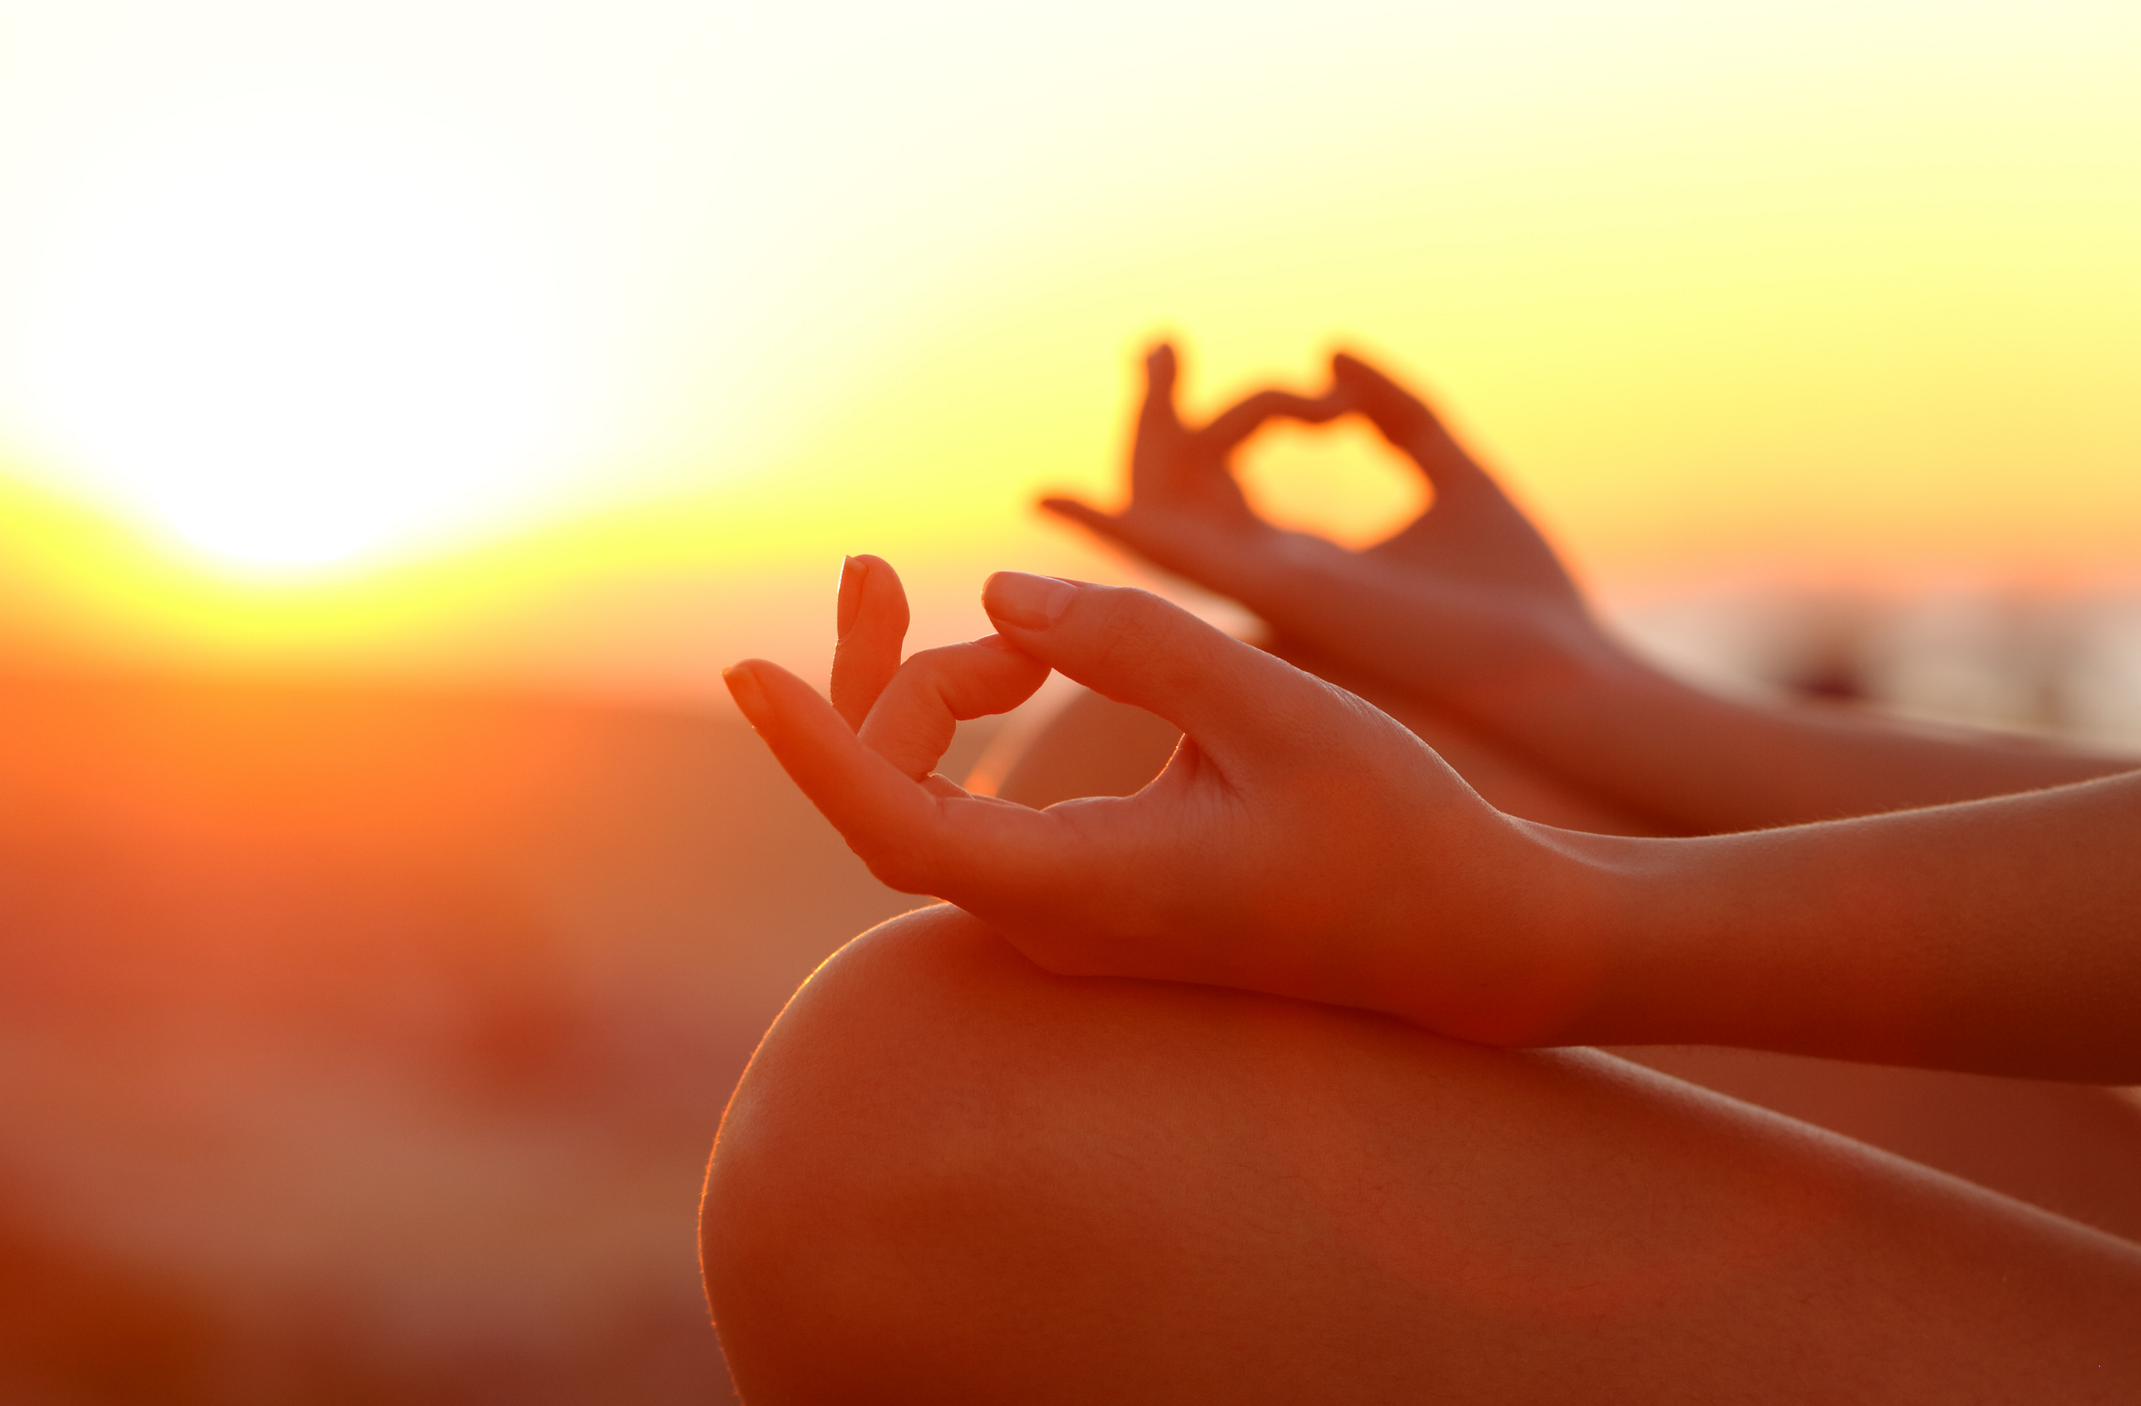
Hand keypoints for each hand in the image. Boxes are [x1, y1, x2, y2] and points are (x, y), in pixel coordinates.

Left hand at [724, 558, 1595, 1044]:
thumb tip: (1003, 591)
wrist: (1473, 938)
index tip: (744, 669)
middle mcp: (1048, 922)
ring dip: (938, 693)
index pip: (890, 821)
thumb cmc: (1393, 830)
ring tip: (1026, 628)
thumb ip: (1132, 642)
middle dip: (871, 678)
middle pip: (888, 796)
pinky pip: (973, 811)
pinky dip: (972, 729)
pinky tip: (1017, 664)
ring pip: (927, 801)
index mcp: (1080, 891)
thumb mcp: (1271, 712)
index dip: (812, 743)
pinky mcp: (1087, 898)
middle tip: (868, 565)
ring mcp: (1062, 920)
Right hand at [1043, 345, 1618, 712]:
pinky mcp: (1277, 596)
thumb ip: (1396, 412)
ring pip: (1167, 509)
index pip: (1223, 490)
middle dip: (1161, 416)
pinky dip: (1110, 528)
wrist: (1564, 671)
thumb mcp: (1455, 473)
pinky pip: (1170, 557)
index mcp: (1303, 565)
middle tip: (1164, 343)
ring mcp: (1264, 595)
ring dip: (1157, 429)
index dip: (1238, 416)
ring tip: (1165, 353)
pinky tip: (1055, 500)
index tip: (1325, 394)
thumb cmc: (1522, 597)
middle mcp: (1266, 585)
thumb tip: (1331, 349)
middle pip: (1175, 495)